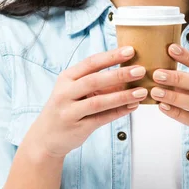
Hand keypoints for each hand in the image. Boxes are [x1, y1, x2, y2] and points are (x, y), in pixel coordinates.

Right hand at [23, 46, 146, 158]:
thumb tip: (128, 73)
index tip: (130, 51)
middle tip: (140, 70)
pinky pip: (102, 118)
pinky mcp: (77, 128)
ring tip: (142, 92)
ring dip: (122, 96)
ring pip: (99, 102)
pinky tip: (133, 107)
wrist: (46, 137)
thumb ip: (97, 83)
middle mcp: (65, 93)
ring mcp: (69, 111)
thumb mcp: (74, 91)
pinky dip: (119, 112)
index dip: (111, 56)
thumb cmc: (65, 108)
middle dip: (119, 75)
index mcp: (66, 78)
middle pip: (94, 80)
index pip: (90, 63)